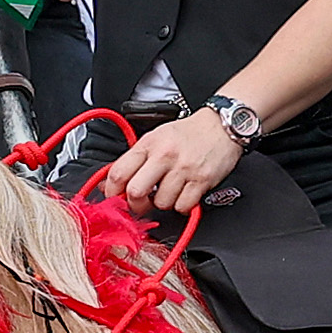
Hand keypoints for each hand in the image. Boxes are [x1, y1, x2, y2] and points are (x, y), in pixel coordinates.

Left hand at [100, 108, 243, 216]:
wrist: (222, 126)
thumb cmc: (188, 134)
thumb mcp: (156, 138)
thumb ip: (135, 160)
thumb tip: (110, 184)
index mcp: (148, 144)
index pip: (118, 173)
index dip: (111, 192)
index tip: (115, 198)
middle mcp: (164, 155)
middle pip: (135, 192)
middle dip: (136, 204)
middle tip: (142, 203)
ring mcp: (183, 169)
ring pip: (161, 203)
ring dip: (164, 203)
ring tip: (170, 191)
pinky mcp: (201, 180)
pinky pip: (183, 206)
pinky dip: (182, 205)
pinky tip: (185, 193)